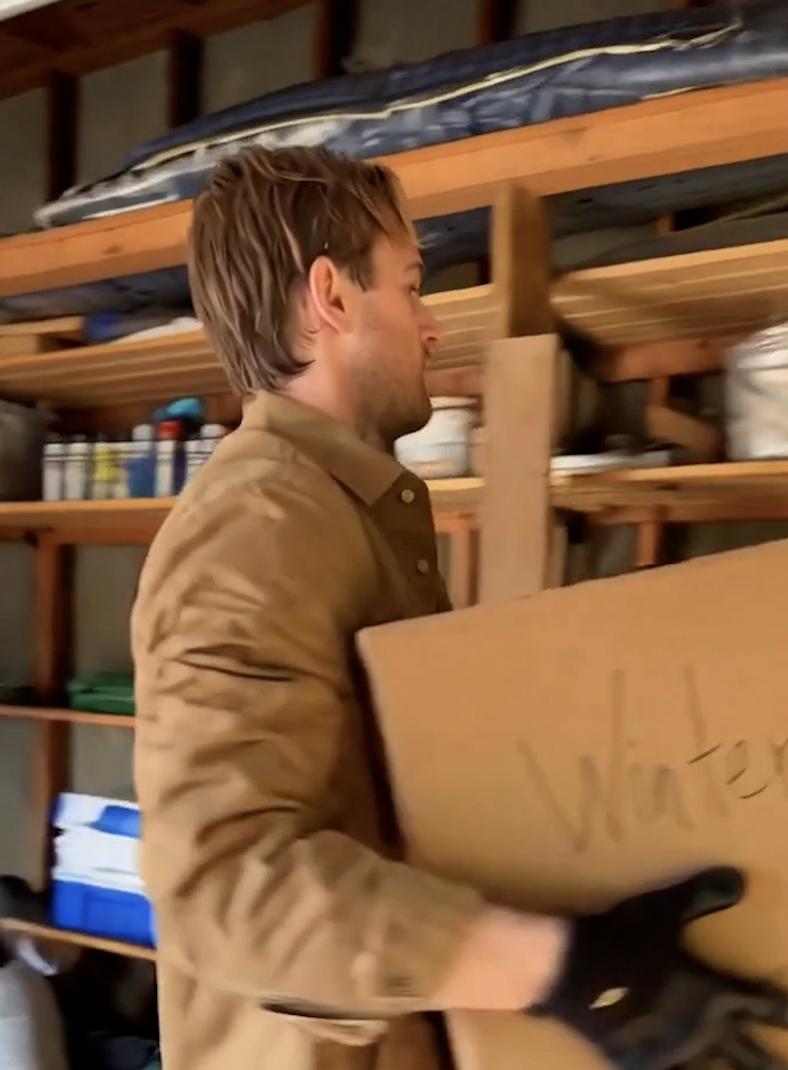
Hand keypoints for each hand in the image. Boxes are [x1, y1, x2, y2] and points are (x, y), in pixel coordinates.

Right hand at [530, 867, 787, 1069]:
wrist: (567, 972)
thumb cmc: (619, 938)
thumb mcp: (659, 910)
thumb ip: (698, 896)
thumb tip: (739, 879)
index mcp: (711, 992)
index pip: (762, 1005)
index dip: (782, 1009)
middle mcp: (701, 1029)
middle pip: (751, 1056)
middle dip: (770, 1061)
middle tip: (785, 1065)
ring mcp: (673, 1052)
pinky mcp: (641, 1063)